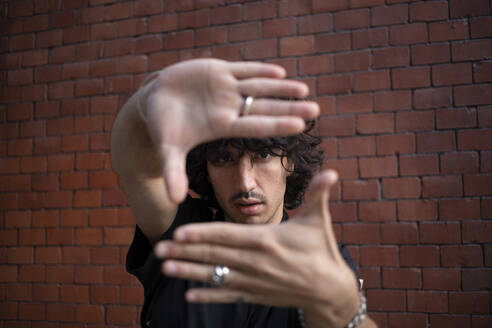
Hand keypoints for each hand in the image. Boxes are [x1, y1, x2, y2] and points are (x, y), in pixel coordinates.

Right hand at [141, 59, 318, 202]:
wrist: (156, 101)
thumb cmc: (164, 127)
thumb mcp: (168, 149)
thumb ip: (173, 172)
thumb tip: (175, 200)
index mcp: (222, 126)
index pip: (255, 126)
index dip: (277, 125)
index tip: (301, 127)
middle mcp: (228, 108)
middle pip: (264, 108)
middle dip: (289, 109)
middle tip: (316, 110)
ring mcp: (225, 88)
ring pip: (259, 87)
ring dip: (281, 88)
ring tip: (304, 89)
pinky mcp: (218, 70)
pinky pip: (243, 69)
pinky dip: (259, 70)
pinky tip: (279, 73)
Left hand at [154, 170, 359, 326]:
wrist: (329, 289)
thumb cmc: (321, 250)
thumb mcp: (319, 220)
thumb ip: (318, 195)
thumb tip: (331, 172)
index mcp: (266, 240)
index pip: (227, 235)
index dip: (202, 234)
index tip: (179, 233)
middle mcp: (255, 262)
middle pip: (214, 256)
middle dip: (185, 252)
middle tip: (159, 249)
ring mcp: (254, 281)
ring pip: (216, 276)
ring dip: (189, 273)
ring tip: (165, 269)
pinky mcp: (256, 294)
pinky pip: (228, 295)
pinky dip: (208, 295)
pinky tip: (189, 295)